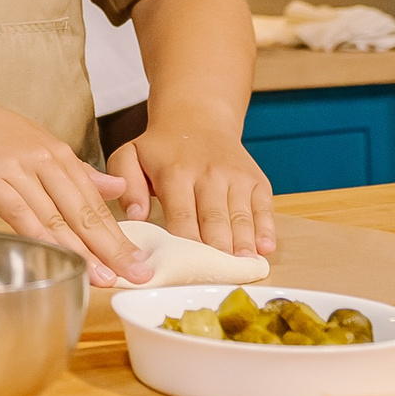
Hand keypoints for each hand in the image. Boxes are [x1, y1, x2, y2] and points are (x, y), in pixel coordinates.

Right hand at [0, 83, 148, 285]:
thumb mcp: (34, 142)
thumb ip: (76, 170)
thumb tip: (115, 189)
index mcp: (57, 153)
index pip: (95, 201)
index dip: (119, 234)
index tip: (140, 260)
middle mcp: (45, 160)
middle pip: (84, 210)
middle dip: (113, 247)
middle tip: (138, 275)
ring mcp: (18, 168)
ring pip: (57, 216)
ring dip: (82, 250)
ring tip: (106, 278)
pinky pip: (22, 213)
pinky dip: (43, 237)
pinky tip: (58, 257)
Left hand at [109, 118, 276, 256]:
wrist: (197, 119)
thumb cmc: (160, 149)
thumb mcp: (131, 156)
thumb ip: (127, 185)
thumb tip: (135, 217)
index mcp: (175, 173)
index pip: (181, 216)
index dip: (185, 245)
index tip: (186, 268)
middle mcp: (209, 175)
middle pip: (214, 220)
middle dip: (217, 250)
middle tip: (218, 276)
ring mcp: (236, 177)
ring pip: (240, 217)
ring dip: (243, 245)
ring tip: (244, 268)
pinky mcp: (256, 180)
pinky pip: (264, 208)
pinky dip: (266, 229)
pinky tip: (265, 248)